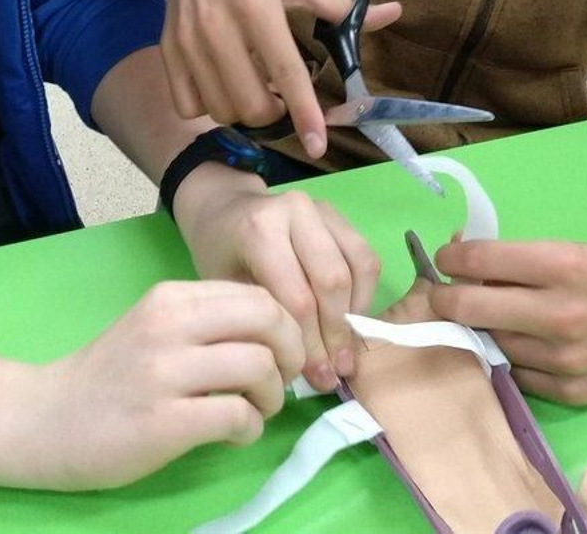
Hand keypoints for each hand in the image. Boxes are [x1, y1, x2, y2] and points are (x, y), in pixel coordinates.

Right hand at [29, 280, 303, 489]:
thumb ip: (205, 321)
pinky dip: (249, 429)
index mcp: (171, 298)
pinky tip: (233, 434)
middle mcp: (169, 325)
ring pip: (259, 366)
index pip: (257, 293)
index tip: (281, 352)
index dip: (286, 324)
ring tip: (255, 410)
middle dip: (291, 353)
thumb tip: (275, 335)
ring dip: (273, 395)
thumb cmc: (107, 377)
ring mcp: (165, 372)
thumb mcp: (154, 327)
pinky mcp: (164, 421)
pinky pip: (238, 416)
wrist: (45, 420)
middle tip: (280, 380)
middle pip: (268, 320)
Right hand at [161, 0, 401, 154]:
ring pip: (220, 110)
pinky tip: (222, 86)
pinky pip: (188, 104)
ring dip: (244, 111)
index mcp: (258, 8)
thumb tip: (393, 14)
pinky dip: (209, 106)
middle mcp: (219, 29)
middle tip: (281, 95)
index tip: (318, 144)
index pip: (286, 72)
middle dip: (274, 112)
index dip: (304, 113)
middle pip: (251, 104)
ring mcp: (189, 42)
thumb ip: (341, 7)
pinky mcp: (169, 49)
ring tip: (253, 88)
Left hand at [173, 165, 379, 391]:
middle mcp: (296, 211)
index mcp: (260, 230)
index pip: (298, 298)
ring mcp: (322, 209)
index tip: (317, 378)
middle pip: (332, 282)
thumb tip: (310, 373)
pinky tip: (350, 320)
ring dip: (356, 316)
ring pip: (358, 268)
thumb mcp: (226, 291)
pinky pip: (366, 258)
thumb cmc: (221, 255)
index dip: (311, 345)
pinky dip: (364, 294)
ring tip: (346, 351)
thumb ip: (265, 324)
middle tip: (336, 371)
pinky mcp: (340, 215)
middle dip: (337, 335)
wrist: (225, 210)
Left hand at [429, 240, 586, 405]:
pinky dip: (511, 358)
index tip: (445, 261)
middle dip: (445, 298)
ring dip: (481, 330)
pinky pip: (518, 374)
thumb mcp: (574, 249)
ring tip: (489, 317)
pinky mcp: (573, 391)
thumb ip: (520, 260)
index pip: (480, 261)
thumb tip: (463, 261)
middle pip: (471, 308)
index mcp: (562, 265)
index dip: (451, 259)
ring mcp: (566, 358)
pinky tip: (520, 343)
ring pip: (491, 343)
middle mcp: (561, 314)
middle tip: (442, 294)